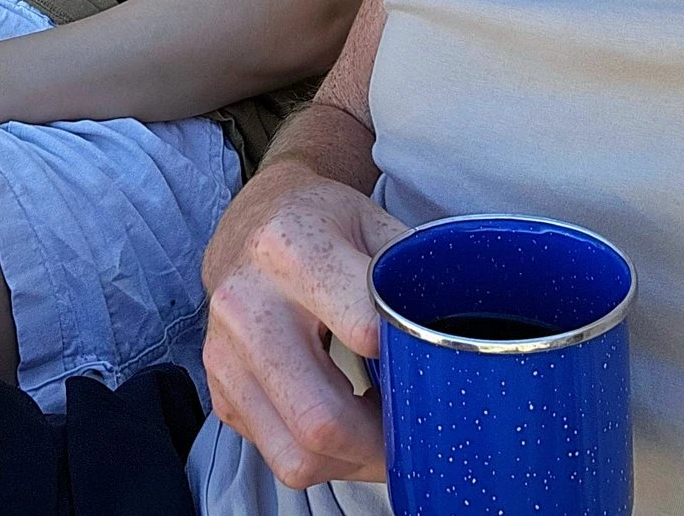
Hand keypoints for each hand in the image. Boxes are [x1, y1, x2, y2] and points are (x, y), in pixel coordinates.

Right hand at [203, 165, 407, 486]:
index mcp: (291, 247)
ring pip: (296, 453)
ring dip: (351, 462)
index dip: (410, 363)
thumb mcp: (375, 224)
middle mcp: (245, 302)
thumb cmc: (325, 224)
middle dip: (382, 444)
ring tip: (379, 436)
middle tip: (417, 436)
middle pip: (322, 417)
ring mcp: (223, 352)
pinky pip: (274, 453)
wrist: (251, 220)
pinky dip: (319, 455)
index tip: (436, 373)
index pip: (363, 330)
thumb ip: (415, 273)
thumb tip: (464, 335)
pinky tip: (341, 421)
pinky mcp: (219, 388)